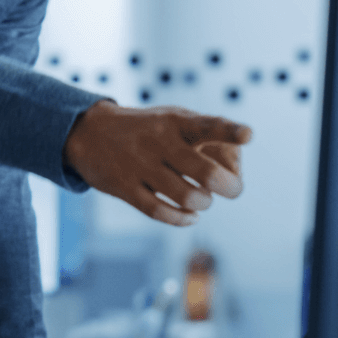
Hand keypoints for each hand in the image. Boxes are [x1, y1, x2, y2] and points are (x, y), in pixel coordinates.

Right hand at [63, 100, 251, 225]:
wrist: (89, 133)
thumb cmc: (148, 130)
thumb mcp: (173, 119)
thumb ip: (207, 137)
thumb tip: (236, 168)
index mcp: (176, 122)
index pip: (207, 125)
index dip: (229, 131)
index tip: (248, 135)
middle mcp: (159, 142)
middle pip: (205, 173)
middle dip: (229, 187)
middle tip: (232, 190)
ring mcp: (141, 166)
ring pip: (187, 197)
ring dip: (204, 204)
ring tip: (203, 199)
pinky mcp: (125, 188)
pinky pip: (160, 211)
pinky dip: (182, 218)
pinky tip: (190, 216)